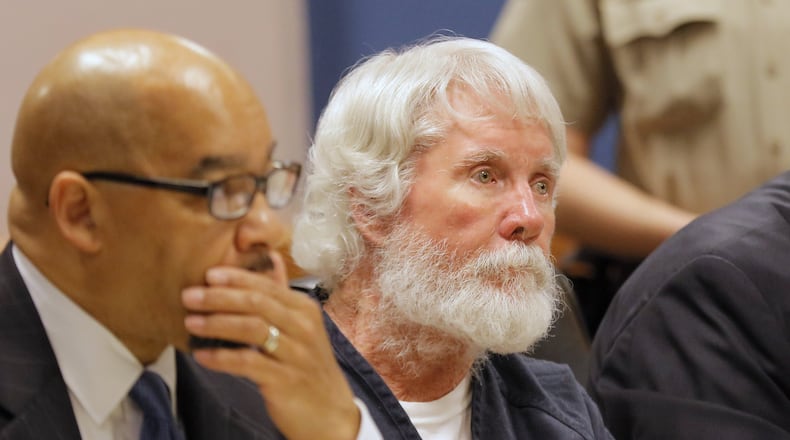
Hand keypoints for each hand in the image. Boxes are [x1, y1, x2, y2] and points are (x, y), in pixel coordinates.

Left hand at [182, 251, 359, 439]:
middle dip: (219, 298)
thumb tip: (271, 255)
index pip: (266, 286)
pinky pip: (248, 363)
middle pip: (257, 304)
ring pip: (252, 330)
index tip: (207, 274)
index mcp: (305, 309)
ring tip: (190, 322)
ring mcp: (296, 354)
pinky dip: (222, 358)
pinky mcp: (285, 380)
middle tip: (189, 296)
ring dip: (217, 324)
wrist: (329, 411)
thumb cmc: (308, 365)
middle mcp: (304, 327)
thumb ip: (282, 293)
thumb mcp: (301, 326)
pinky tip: (201, 355)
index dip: (235, 279)